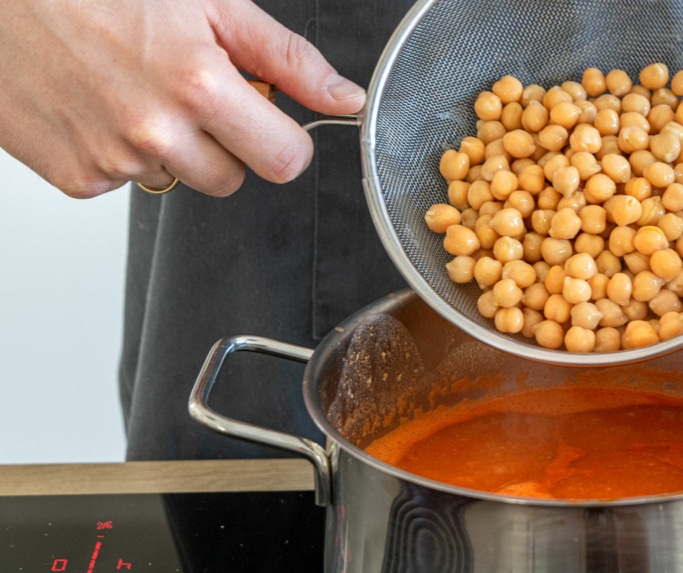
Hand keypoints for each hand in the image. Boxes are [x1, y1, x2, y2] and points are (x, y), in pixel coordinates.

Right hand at [0, 0, 365, 196]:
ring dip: (170, 146)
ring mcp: (113, 159)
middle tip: (184, 89)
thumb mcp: (208, 2)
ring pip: (179, 180)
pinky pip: (126, 181)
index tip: (263, 118)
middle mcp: (155, 130)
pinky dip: (118, 150)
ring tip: (133, 85)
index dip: (281, 139)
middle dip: (223, 142)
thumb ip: (284, 58)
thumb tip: (343, 97)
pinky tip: (97, 102)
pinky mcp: (76, 176)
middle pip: (233, 180)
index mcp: (199, 85)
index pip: (285, 161)